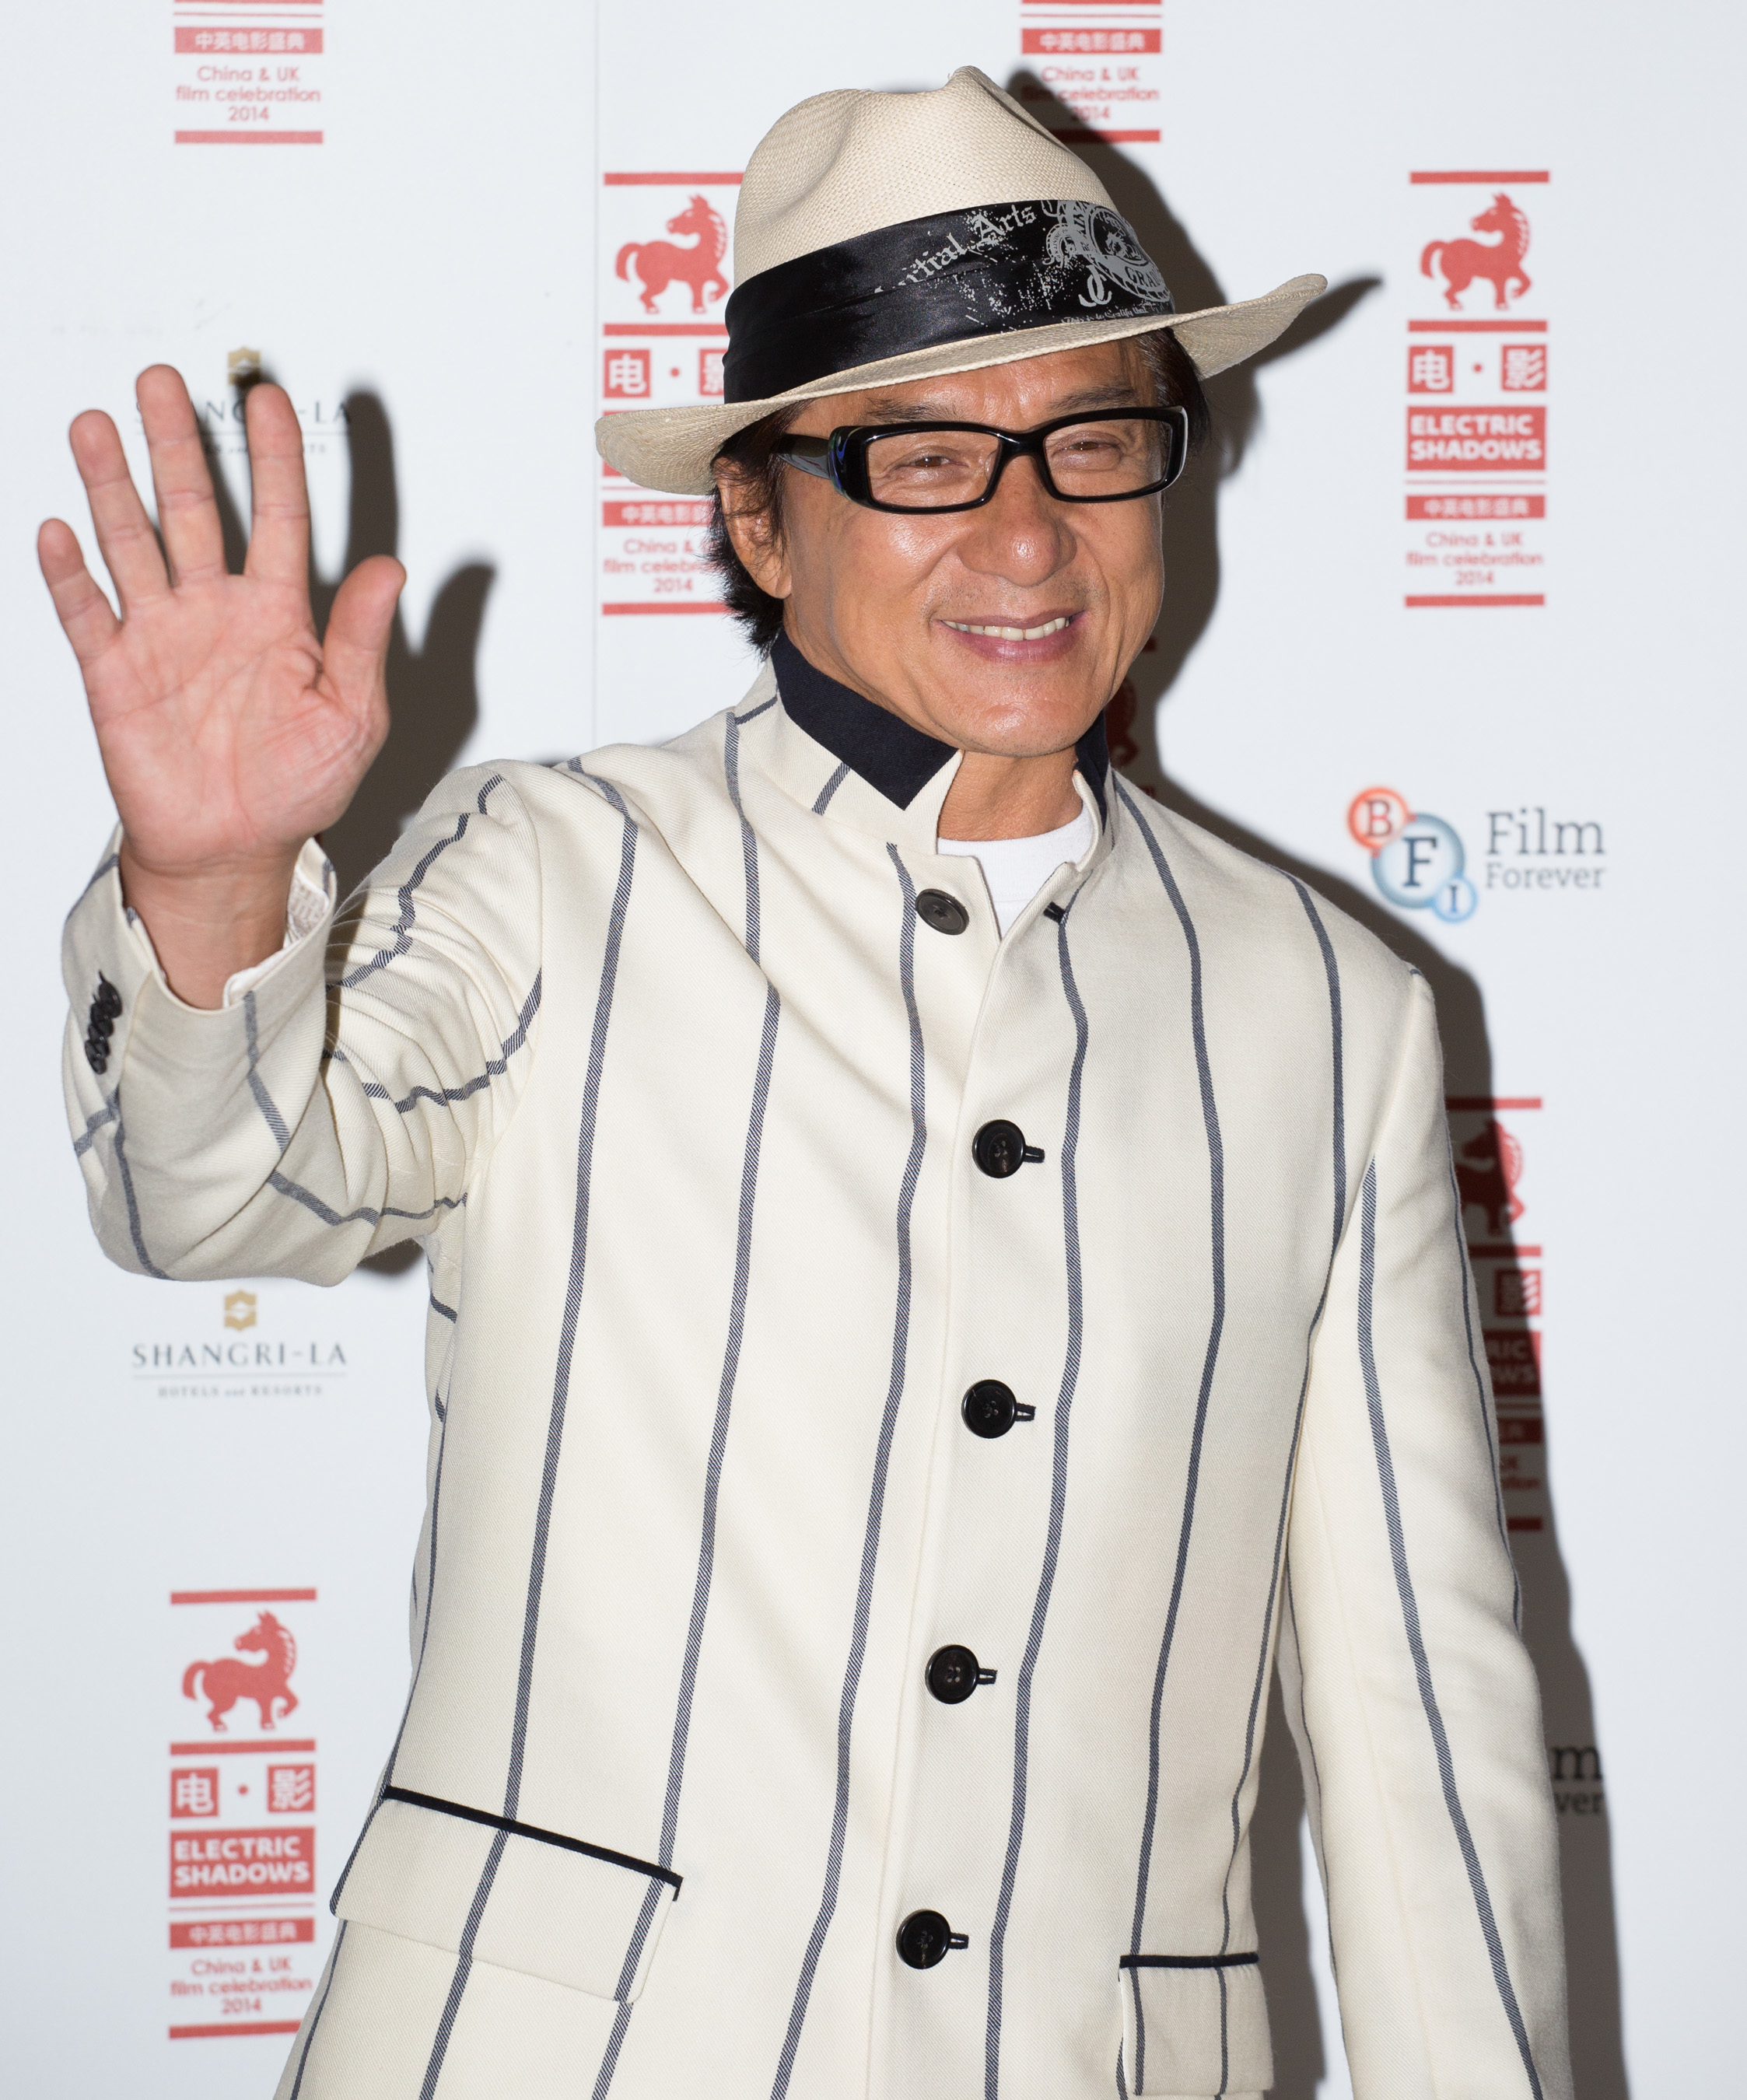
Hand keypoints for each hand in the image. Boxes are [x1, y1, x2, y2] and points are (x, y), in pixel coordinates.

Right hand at [39, 366, 402, 1004]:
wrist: (234, 848)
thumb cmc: (297, 786)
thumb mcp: (351, 715)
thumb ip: (362, 640)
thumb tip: (393, 571)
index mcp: (278, 615)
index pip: (278, 517)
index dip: (273, 459)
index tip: (267, 402)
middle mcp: (216, 611)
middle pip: (193, 510)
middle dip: (176, 445)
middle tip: (162, 383)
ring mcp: (161, 635)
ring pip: (132, 544)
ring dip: (111, 487)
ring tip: (95, 427)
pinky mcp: (116, 673)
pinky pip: (87, 613)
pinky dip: (70, 575)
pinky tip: (58, 530)